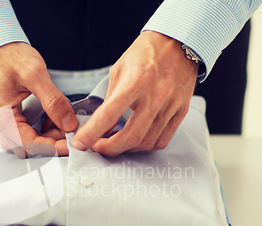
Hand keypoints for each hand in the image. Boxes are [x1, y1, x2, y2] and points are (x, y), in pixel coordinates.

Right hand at [0, 42, 76, 156]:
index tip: (71, 145)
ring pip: (29, 139)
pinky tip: (55, 119)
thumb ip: (54, 101)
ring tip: (65, 124)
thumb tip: (69, 123)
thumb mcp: (35, 74)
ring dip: (48, 136)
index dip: (52, 147)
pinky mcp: (9, 116)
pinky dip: (42, 128)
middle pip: (28, 145)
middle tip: (72, 134)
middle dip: (52, 142)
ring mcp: (2, 120)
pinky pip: (27, 130)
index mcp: (0, 116)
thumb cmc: (8, 55)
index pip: (29, 143)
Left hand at [73, 31, 198, 155]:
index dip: (91, 134)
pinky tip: (136, 140)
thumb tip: (100, 124)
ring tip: (116, 142)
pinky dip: (146, 146)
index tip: (80, 143)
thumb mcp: (119, 70)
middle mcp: (154, 95)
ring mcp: (170, 105)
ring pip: (146, 142)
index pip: (108, 115)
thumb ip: (110, 98)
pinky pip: (162, 140)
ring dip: (127, 148)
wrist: (179, 41)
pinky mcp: (181, 111)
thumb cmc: (146, 53)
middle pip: (130, 137)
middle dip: (109, 149)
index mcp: (134, 82)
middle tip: (98, 147)